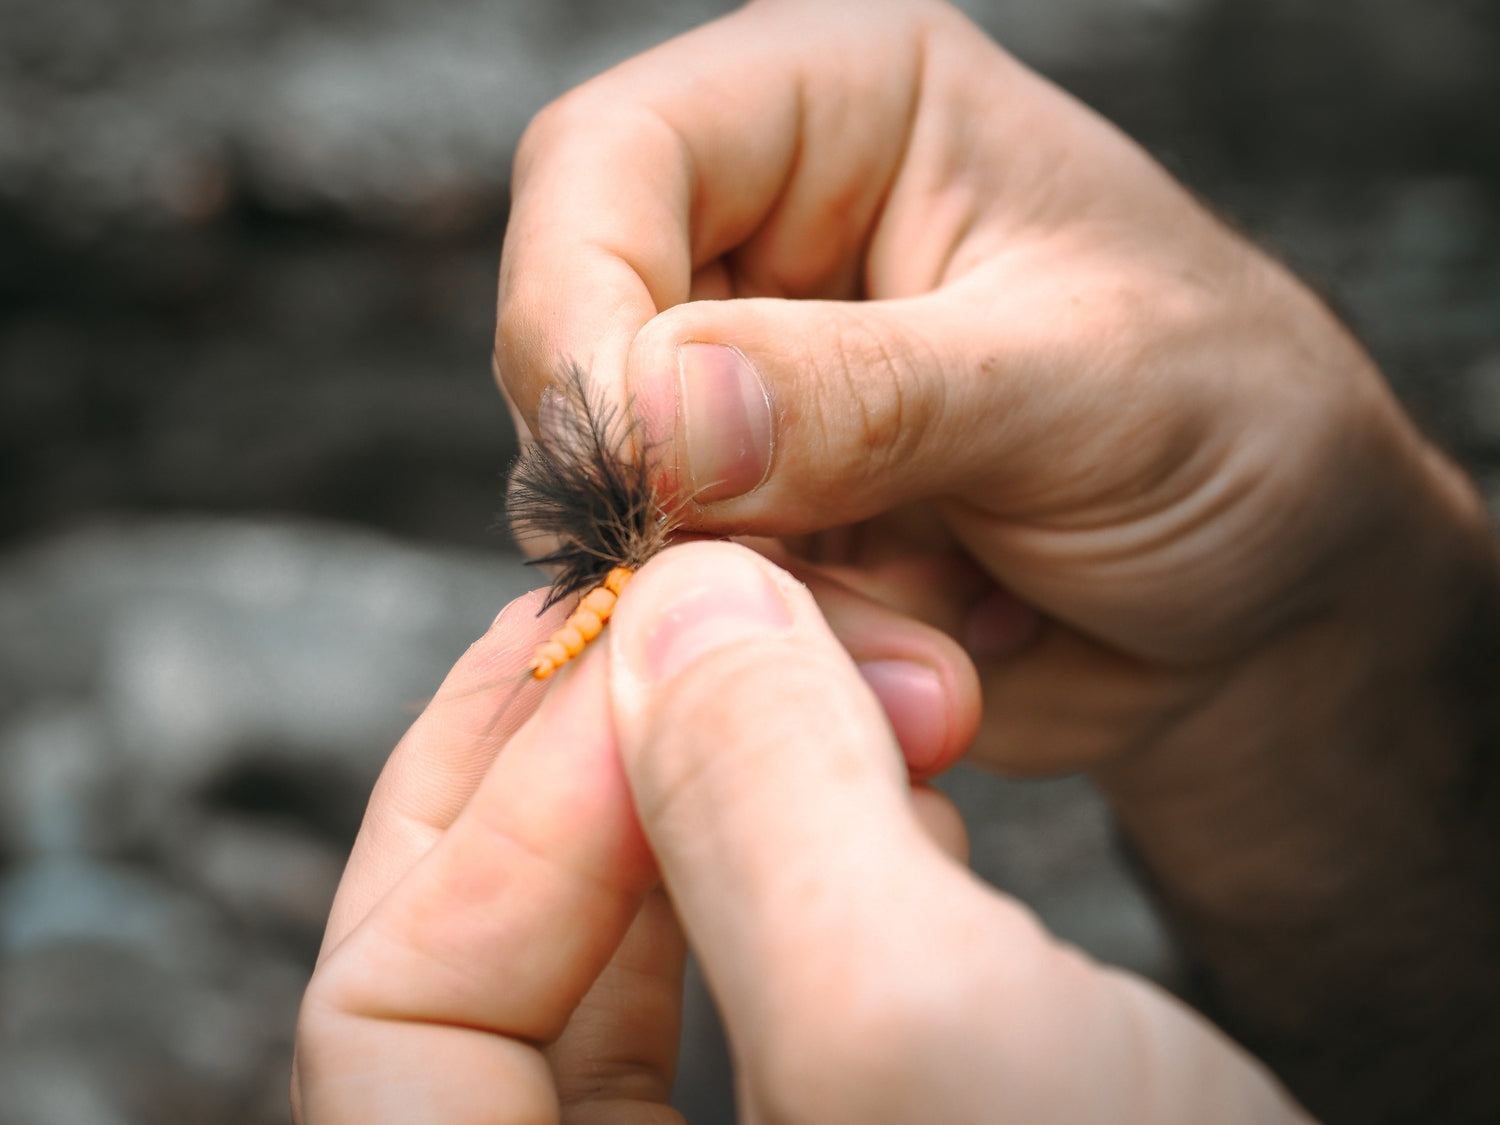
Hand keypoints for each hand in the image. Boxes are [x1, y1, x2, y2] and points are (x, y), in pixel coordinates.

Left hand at [293, 543, 1313, 1123]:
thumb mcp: (936, 1028)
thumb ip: (762, 804)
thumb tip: (670, 606)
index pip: (399, 1001)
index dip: (520, 797)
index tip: (676, 639)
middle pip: (466, 960)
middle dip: (582, 755)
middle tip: (685, 606)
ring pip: (603, 944)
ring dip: (699, 773)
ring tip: (813, 665)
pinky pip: (723, 957)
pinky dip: (777, 831)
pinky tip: (875, 758)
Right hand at [493, 0, 1480, 776]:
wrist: (1270, 605)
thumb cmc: (1234, 432)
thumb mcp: (1082, 386)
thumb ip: (866, 395)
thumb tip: (649, 415)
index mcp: (845, 108)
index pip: (608, 163)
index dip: (578, 309)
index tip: (625, 468)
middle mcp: (767, 236)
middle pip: (574, 332)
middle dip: (656, 479)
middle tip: (786, 569)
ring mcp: (750, 395)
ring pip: (619, 495)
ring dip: (741, 586)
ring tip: (927, 612)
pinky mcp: (755, 525)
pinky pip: (682, 596)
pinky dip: (774, 646)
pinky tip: (917, 645)